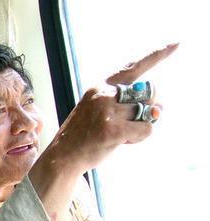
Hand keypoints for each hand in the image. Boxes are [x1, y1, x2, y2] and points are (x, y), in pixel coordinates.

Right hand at [36, 43, 177, 178]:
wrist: (63, 158)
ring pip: (147, 112)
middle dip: (147, 108)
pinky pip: (146, 129)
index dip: (157, 55)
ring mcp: (108, 112)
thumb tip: (159, 109)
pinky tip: (124, 142)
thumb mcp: (99, 111)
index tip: (176, 44)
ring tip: (122, 134)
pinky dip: (140, 137)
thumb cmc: (84, 136)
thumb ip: (128, 105)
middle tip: (131, 122)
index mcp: (100, 87)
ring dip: (140, 125)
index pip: (132, 68)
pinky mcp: (114, 130)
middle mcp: (104, 95)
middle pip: (147, 93)